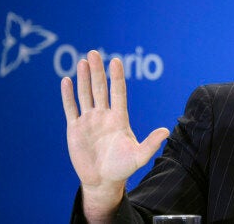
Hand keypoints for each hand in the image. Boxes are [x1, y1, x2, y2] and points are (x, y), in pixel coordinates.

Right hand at [61, 50, 168, 216]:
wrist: (103, 181)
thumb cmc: (123, 168)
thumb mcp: (139, 156)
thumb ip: (151, 144)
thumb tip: (166, 131)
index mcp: (119, 118)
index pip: (118, 92)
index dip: (116, 77)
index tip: (116, 61)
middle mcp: (104, 115)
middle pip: (100, 88)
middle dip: (97, 71)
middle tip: (94, 52)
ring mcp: (89, 121)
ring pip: (85, 94)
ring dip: (83, 78)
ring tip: (83, 61)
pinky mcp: (75, 129)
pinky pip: (71, 108)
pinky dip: (68, 95)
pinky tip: (66, 80)